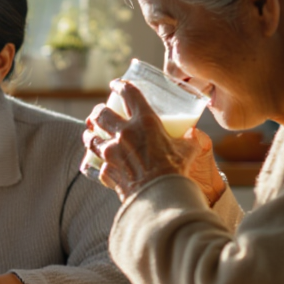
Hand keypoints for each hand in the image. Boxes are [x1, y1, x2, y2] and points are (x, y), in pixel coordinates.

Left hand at [85, 81, 224, 203]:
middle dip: (97, 112)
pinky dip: (96, 164)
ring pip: (90, 138)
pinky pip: (95, 165)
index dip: (120, 85)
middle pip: (100, 114)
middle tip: (99, 112)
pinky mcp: (106, 171)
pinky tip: (97, 164)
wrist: (161, 198)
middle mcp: (123, 133)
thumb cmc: (177, 172)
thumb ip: (190, 140)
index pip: (128, 93)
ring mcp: (111, 153)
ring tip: (91, 134)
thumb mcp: (188, 150)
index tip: (116, 85)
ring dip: (90, 135)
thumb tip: (193, 135)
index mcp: (145, 122)